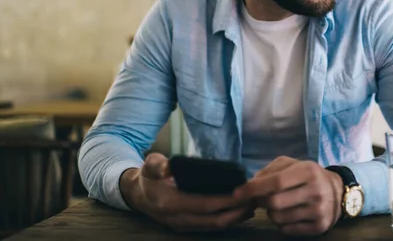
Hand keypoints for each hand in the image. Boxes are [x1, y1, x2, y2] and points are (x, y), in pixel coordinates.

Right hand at [119, 153, 253, 231]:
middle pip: (214, 220)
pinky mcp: (188, 228)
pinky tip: (240, 212)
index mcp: (171, 203)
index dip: (225, 201)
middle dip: (237, 212)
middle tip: (255, 199)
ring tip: (252, 206)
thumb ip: (158, 164)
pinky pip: (211, 227)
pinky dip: (228, 221)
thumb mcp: (150, 165)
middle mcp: (179, 219)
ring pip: (215, 227)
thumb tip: (168, 166)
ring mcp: (183, 226)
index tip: (244, 193)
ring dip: (235, 218)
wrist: (137, 195)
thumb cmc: (148, 177)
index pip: (204, 205)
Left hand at [233, 156, 342, 235]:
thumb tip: (249, 184)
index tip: (237, 193)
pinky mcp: (320, 227)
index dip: (253, 188)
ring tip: (278, 205)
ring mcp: (319, 211)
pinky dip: (282, 224)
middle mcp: (315, 191)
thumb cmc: (308, 175)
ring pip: (279, 218)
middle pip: (274, 203)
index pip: (276, 182)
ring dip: (271, 213)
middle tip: (258, 199)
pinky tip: (289, 214)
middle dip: (260, 202)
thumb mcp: (292, 164)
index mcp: (308, 171)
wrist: (338, 192)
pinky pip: (288, 230)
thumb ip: (270, 170)